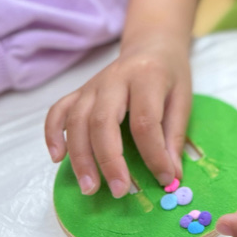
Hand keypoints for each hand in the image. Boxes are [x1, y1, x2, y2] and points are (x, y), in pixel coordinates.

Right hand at [44, 40, 190, 197]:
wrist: (151, 45)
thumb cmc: (169, 74)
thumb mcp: (183, 99)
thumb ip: (174, 136)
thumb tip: (171, 176)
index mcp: (147, 77)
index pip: (145, 121)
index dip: (154, 155)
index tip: (164, 179)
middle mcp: (115, 78)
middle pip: (103, 121)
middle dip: (109, 160)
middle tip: (119, 191)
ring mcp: (93, 85)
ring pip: (78, 120)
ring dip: (80, 157)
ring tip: (90, 188)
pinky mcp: (79, 91)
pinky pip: (58, 111)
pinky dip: (53, 134)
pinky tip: (57, 158)